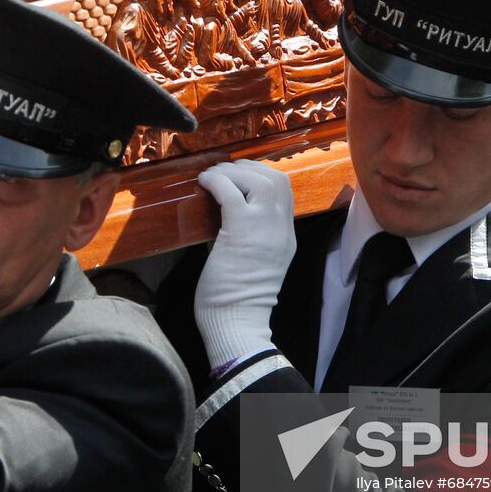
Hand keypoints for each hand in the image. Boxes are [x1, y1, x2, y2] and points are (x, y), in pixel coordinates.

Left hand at [194, 160, 295, 367]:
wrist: (237, 322)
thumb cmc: (237, 300)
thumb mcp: (254, 262)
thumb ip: (248, 237)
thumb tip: (222, 216)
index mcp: (286, 237)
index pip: (285, 192)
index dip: (261, 178)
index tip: (238, 178)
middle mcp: (281, 229)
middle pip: (276, 179)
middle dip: (249, 169)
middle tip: (225, 172)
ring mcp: (265, 228)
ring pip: (259, 179)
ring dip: (232, 172)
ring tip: (213, 177)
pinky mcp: (241, 230)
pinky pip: (231, 192)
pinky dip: (217, 181)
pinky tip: (204, 183)